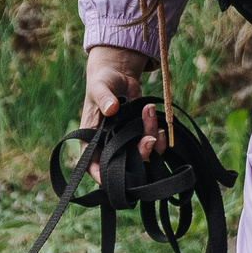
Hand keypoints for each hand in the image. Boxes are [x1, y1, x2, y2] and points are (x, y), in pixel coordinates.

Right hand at [80, 46, 158, 168]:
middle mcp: (108, 146)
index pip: (92, 165)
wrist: (119, 76)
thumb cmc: (102, 82)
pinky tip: (158, 121)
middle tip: (149, 138)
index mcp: (91, 139)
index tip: (116, 176)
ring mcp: (126, 143)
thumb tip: (111, 109)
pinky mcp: (140, 136)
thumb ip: (104, 98)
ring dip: (152, 140)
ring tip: (149, 112)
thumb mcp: (99, 87)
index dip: (102, 175)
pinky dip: (160, 138)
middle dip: (140, 154)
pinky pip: (155, 147)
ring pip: (143, 155)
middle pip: (124, 165)